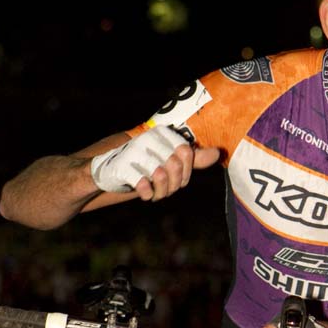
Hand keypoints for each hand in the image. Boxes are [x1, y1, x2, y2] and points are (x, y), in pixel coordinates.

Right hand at [90, 128, 215, 197]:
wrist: (109, 171)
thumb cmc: (145, 166)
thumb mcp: (170, 160)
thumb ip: (194, 158)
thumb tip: (218, 153)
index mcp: (162, 133)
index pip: (186, 152)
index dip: (187, 172)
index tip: (180, 180)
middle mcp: (149, 138)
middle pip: (175, 166)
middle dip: (174, 185)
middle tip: (167, 190)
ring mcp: (134, 151)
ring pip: (161, 176)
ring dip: (162, 192)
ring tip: (157, 194)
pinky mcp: (123, 166)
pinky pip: (144, 185)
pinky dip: (148, 194)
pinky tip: (145, 194)